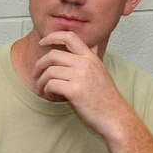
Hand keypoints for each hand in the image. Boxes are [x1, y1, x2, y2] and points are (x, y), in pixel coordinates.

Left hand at [32, 32, 152, 152]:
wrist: (115, 116)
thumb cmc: (107, 97)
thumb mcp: (102, 71)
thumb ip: (94, 57)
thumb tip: (94, 44)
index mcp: (90, 57)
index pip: (69, 37)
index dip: (52, 36)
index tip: (43, 43)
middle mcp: (85, 63)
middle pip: (53, 55)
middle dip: (39, 65)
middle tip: (36, 75)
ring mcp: (80, 76)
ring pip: (49, 72)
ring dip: (41, 82)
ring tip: (44, 90)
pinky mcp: (75, 91)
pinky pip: (51, 85)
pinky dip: (47, 92)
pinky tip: (52, 97)